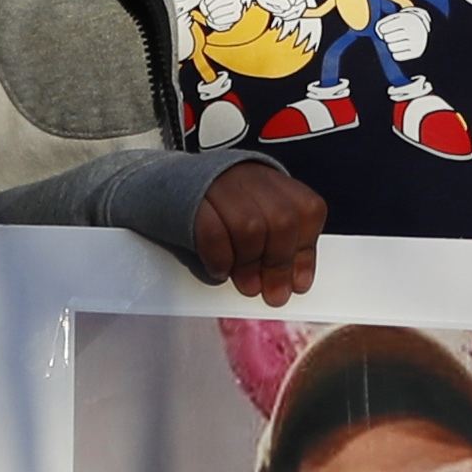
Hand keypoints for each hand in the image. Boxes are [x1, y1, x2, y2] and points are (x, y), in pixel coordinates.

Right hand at [187, 157, 321, 300]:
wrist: (164, 184)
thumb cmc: (216, 210)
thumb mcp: (255, 215)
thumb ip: (277, 243)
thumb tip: (295, 281)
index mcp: (273, 180)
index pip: (307, 210)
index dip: (306, 251)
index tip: (300, 283)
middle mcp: (250, 177)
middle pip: (281, 220)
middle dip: (279, 264)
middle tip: (273, 293)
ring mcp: (219, 185)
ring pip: (250, 226)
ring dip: (250, 264)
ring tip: (247, 285)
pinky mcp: (190, 199)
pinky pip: (213, 233)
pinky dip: (220, 259)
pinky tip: (221, 271)